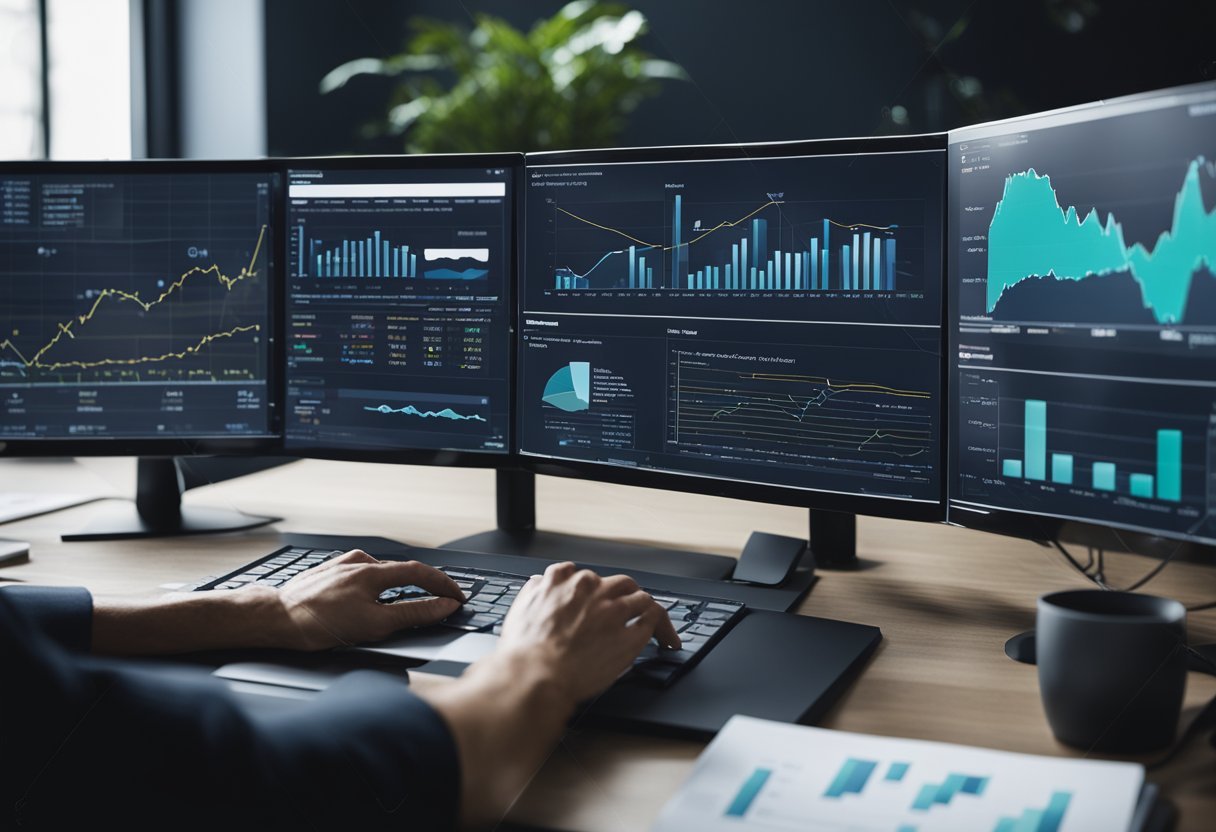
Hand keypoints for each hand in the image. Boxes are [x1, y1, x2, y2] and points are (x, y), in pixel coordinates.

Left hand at [277, 550, 464, 649]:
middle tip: (439, 600)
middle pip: (402, 570)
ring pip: (380, 572)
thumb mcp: (374, 625)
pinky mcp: (327, 574)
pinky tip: (369, 598)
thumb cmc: (317, 623)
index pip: (420, 572)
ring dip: (398, 585)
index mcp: (373, 572)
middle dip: (424, 585)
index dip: (443, 585)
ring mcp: (341, 566)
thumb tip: (442, 607)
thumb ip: (414, 614)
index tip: (457, 597)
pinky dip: (375, 585)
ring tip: (406, 601)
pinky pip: (360, 575)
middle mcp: (358, 563)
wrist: (274, 619)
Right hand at [497, 561, 679, 702]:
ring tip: (655, 622)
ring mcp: (613, 611)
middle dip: (627, 595)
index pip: (586, 576)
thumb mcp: (520, 609)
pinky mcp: (629, 636)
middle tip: (630, 609)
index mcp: (564, 581)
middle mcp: (591, 590)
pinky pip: (652, 621)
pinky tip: (663, 635)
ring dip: (647, 609)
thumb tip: (538, 584)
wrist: (535, 675)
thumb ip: (534, 592)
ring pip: (642, 598)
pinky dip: (660, 626)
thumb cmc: (524, 651)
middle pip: (621, 582)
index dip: (594, 590)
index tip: (596, 599)